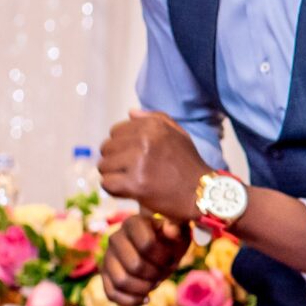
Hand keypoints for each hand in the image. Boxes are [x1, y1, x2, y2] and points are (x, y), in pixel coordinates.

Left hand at [100, 109, 210, 223]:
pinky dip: (115, 190)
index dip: (122, 146)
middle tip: (133, 172)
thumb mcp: (178, 134)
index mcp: (152, 126)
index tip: (135, 158)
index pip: (115, 131)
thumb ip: (156, 119)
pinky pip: (107, 183)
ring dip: (114, 176)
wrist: (202, 193)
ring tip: (133, 181)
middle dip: (116, 161)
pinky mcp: (135, 183)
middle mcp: (144, 140)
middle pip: (106, 148)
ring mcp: (138, 162)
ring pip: (103, 166)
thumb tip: (130, 112)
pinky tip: (130, 191)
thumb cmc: (188, 164)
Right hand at [100, 213, 191, 305]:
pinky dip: (131, 301)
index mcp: (133, 223)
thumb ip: (177, 230)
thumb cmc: (172, 241)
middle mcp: (115, 238)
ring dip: (144, 288)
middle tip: (165, 272)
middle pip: (135, 266)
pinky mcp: (105, 274)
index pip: (147, 245)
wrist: (161, 249)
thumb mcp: (180, 233)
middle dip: (156, 274)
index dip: (164, 258)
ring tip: (155, 283)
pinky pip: (111, 294)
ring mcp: (107, 257)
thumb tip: (169, 229)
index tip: (172, 259)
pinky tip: (146, 298)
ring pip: (121, 281)